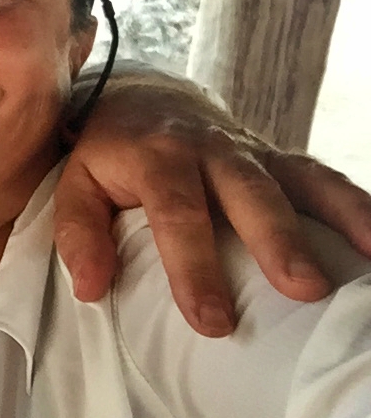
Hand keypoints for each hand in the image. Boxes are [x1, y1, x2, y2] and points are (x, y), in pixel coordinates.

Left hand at [53, 67, 370, 337]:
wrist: (143, 95)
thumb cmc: (109, 153)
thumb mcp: (77, 182)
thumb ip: (78, 231)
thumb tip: (91, 287)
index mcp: (155, 156)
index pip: (176, 213)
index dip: (194, 267)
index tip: (212, 322)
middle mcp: (210, 149)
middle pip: (248, 193)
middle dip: (278, 241)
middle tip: (305, 290)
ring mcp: (251, 152)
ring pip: (299, 180)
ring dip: (338, 219)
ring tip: (367, 265)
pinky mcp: (280, 160)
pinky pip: (323, 180)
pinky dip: (358, 208)